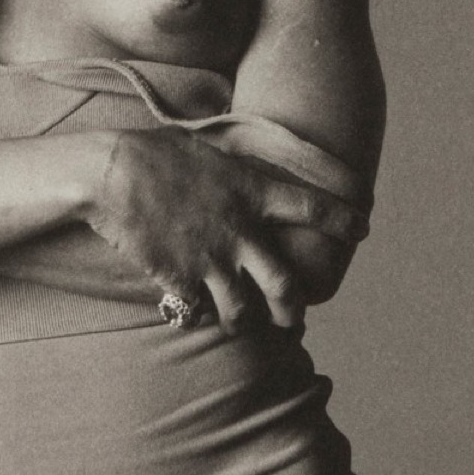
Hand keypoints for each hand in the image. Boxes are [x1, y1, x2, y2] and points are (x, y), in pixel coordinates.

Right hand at [85, 127, 365, 332]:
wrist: (111, 172)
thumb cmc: (153, 152)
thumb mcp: (206, 151)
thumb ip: (232, 171)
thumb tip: (241, 169)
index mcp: (252, 191)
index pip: (313, 207)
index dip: (343, 220)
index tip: (363, 229)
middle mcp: (241, 230)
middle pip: (285, 286)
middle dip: (292, 310)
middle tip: (291, 319)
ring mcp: (211, 259)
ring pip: (243, 310)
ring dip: (242, 321)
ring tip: (236, 323)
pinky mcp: (180, 278)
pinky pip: (197, 310)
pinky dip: (194, 314)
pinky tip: (188, 310)